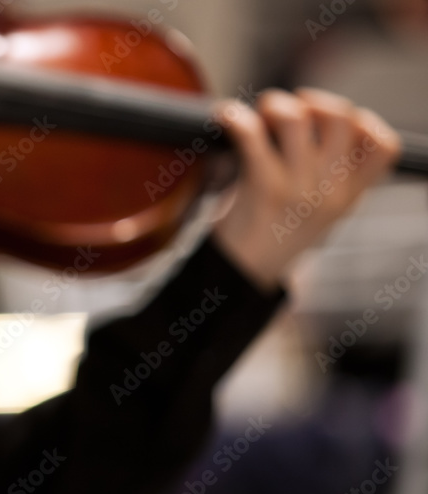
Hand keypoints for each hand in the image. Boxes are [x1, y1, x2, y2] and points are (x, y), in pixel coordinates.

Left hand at [210, 88, 400, 289]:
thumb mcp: (320, 211)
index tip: (330, 124)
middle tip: (285, 114)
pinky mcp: (263, 188)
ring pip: (295, 118)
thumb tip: (321, 116)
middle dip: (311, 102)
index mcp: (349, 196)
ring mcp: (298, 189)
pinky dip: (235, 117)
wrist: (241, 275)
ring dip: (273, 106)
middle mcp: (330, 192)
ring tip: (258, 118)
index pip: (383, 146)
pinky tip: (226, 118)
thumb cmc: (274, 234)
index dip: (361, 121)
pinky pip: (251, 134)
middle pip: (339, 117)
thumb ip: (332, 175)